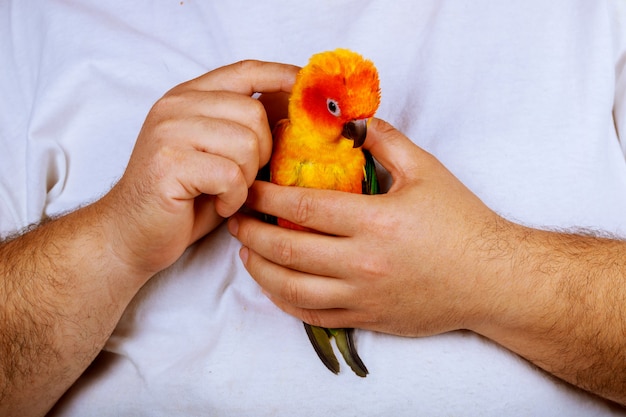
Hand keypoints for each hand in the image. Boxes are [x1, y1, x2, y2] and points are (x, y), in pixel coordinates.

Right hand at [100, 60, 298, 276]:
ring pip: (246, 144)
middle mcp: (176, 106)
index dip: (281, 75)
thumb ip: (245, 127)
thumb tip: (294, 110)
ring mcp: (168, 132)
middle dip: (261, 152)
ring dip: (246, 179)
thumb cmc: (183, 197)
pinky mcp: (168, 163)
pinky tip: (219, 206)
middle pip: (253, 113)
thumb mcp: (219, 152)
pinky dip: (234, 198)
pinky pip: (231, 176)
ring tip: (226, 193)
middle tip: (242, 177)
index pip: (245, 71)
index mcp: (190, 97)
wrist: (132, 234)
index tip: (306, 86)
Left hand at [228, 118, 508, 336]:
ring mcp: (363, 295)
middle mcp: (363, 263)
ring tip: (245, 252)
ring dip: (261, 271)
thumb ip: (385, 140)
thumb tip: (350, 122)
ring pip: (293, 289)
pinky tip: (275, 286)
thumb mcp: (427, 170)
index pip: (303, 208)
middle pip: (288, 251)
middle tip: (235, 218)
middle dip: (252, 233)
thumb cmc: (461, 223)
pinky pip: (314, 316)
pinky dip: (286, 302)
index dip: (267, 198)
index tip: (248, 188)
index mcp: (375, 221)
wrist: (492, 279)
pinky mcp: (367, 317)